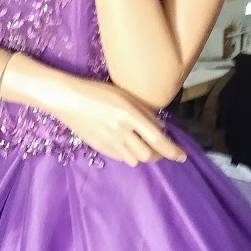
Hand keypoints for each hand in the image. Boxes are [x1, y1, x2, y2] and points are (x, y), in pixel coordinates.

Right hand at [42, 73, 186, 166]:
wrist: (67, 99)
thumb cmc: (97, 91)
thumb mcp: (125, 96)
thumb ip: (144, 113)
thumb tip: (161, 129)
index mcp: (130, 115)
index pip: (158, 139)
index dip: (172, 150)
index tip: (182, 156)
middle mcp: (121, 131)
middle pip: (148, 155)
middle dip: (159, 155)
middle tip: (163, 150)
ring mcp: (110, 142)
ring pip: (135, 159)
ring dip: (144, 156)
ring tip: (145, 147)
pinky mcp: (100, 147)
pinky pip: (121, 158)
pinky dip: (130, 155)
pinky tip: (129, 146)